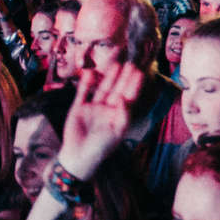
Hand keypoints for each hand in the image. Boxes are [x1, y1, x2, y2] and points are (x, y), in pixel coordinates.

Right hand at [59, 63, 143, 179]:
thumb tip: (125, 98)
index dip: (134, 85)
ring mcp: (93, 108)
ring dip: (108, 77)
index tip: (141, 72)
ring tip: (115, 64)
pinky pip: (83, 93)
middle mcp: (107, 109)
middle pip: (117, 89)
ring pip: (102, 88)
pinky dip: (86, 83)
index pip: (129, 97)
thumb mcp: (116, 133)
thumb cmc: (101, 148)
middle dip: (124, 77)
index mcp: (119, 116)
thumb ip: (123, 115)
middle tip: (131, 62)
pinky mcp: (78, 108)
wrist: (78, 157)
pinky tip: (90, 73)